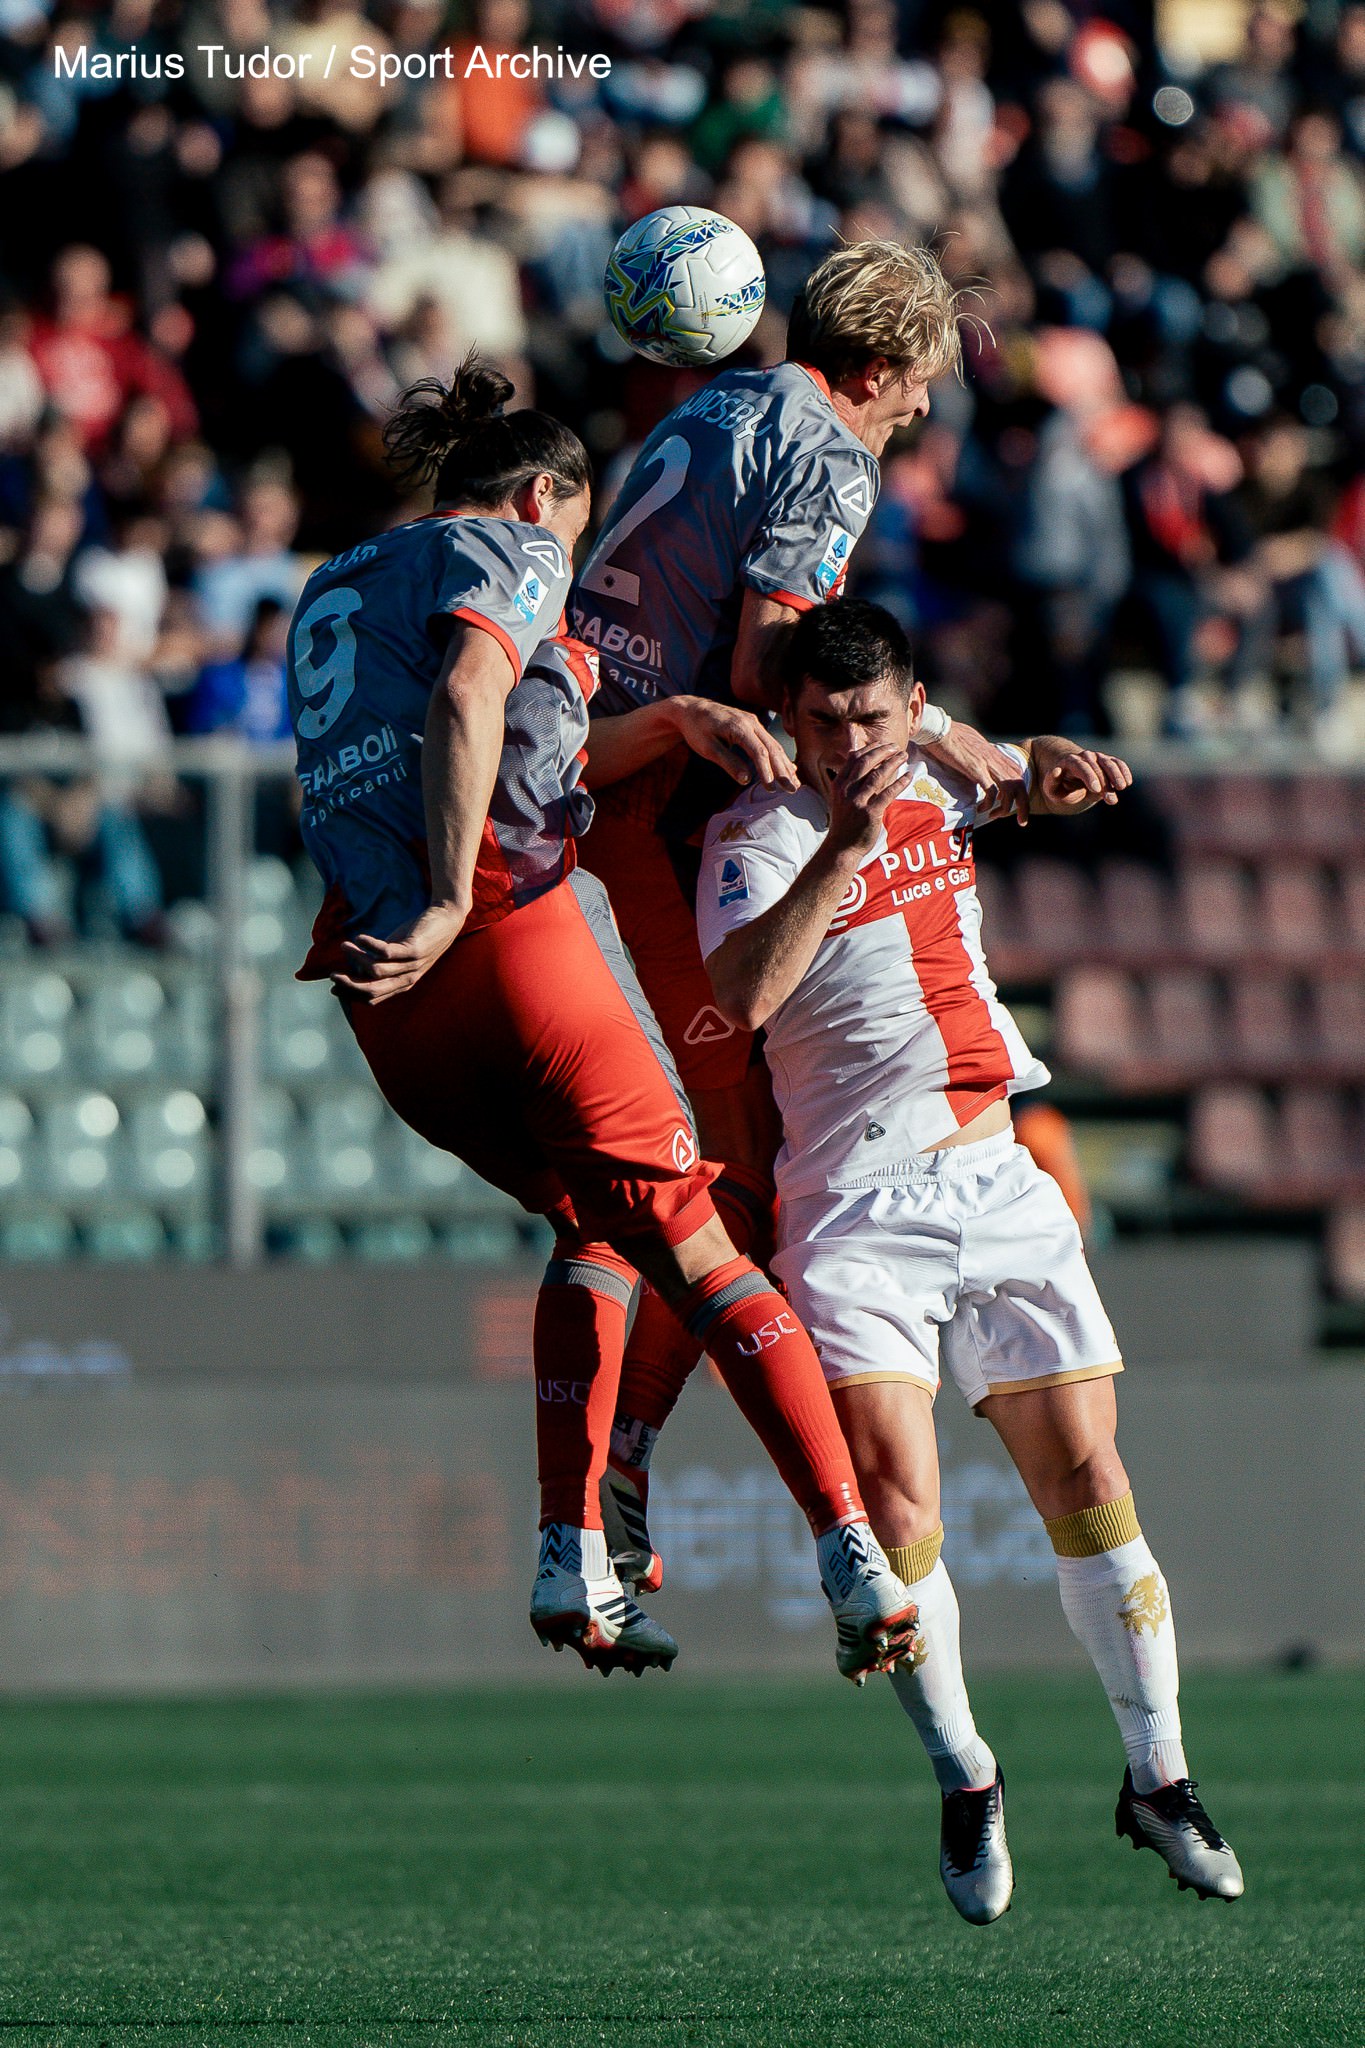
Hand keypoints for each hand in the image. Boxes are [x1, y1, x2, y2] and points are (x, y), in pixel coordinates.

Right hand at [332, 900, 468, 1004]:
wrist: (447, 918)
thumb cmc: (419, 936)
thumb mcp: (397, 953)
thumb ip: (379, 962)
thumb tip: (354, 964)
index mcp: (403, 983)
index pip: (374, 997)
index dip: (352, 995)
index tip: (334, 988)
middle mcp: (408, 978)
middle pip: (373, 990)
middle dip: (350, 985)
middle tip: (333, 975)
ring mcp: (412, 965)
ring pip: (376, 970)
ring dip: (356, 958)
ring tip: (344, 946)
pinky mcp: (414, 949)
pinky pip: (386, 952)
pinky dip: (369, 946)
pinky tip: (359, 938)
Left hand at [666, 696, 797, 790]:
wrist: (692, 709)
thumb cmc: (697, 730)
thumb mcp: (707, 748)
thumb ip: (728, 762)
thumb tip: (745, 780)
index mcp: (738, 727)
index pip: (758, 752)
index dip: (766, 771)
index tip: (771, 789)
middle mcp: (750, 722)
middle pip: (772, 748)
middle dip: (783, 771)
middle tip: (791, 790)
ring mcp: (753, 722)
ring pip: (774, 745)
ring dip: (785, 765)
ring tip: (794, 784)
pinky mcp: (753, 725)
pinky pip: (770, 742)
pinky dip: (780, 757)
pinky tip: (789, 769)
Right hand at [826, 743, 913, 856]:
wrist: (842, 848)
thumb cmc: (844, 822)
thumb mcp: (841, 798)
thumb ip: (851, 781)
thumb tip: (862, 763)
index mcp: (839, 784)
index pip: (854, 759)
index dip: (870, 748)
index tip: (883, 744)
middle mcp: (846, 791)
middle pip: (866, 762)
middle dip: (883, 751)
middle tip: (896, 747)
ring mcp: (858, 802)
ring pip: (878, 775)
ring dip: (893, 762)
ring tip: (904, 756)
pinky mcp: (870, 813)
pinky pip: (888, 794)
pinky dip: (900, 783)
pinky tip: (909, 776)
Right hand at [919, 719, 1029, 824]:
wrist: (938, 728)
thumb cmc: (950, 735)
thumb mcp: (972, 744)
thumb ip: (979, 755)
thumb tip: (978, 764)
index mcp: (995, 753)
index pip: (1018, 774)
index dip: (1022, 792)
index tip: (1017, 806)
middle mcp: (995, 758)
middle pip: (1020, 784)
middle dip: (1024, 805)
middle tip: (1021, 821)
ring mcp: (987, 763)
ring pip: (1010, 790)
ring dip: (1006, 808)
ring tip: (994, 816)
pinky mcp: (975, 769)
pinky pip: (990, 791)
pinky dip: (988, 803)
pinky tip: (980, 808)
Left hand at [1030, 735, 1131, 813]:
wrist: (1070, 781)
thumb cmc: (1060, 787)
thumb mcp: (1051, 790)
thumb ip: (1051, 783)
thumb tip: (1057, 770)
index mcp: (1070, 762)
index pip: (1081, 766)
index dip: (1090, 777)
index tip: (1097, 790)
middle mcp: (1085, 757)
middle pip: (1097, 766)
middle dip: (1105, 783)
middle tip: (1110, 799)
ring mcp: (1097, 758)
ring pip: (1109, 763)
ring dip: (1117, 776)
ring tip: (1121, 788)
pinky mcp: (1108, 762)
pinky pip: (1117, 763)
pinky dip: (1124, 771)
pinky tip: (1128, 782)